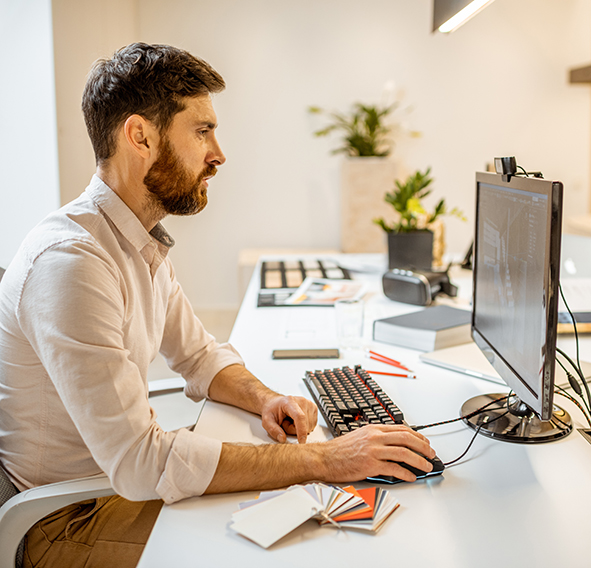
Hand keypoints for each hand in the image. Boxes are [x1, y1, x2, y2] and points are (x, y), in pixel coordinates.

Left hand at [260, 395, 317, 443]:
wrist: (276, 403)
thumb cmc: (272, 410)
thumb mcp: (266, 420)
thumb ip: (273, 430)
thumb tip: (282, 438)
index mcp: (289, 402)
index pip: (299, 416)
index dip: (301, 430)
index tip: (301, 440)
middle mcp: (302, 401)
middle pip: (304, 424)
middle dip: (294, 430)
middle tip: (285, 423)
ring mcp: (309, 404)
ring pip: (309, 426)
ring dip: (299, 429)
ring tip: (291, 421)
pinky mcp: (314, 408)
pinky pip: (312, 425)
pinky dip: (305, 426)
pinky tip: (297, 421)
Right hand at [320, 424, 435, 482]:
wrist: (324, 458)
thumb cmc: (339, 450)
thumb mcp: (359, 436)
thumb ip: (376, 438)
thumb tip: (393, 445)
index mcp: (373, 429)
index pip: (401, 429)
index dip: (417, 436)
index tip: (424, 442)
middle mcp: (375, 437)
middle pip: (406, 438)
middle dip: (423, 446)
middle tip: (431, 454)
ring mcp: (373, 451)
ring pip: (404, 452)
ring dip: (419, 460)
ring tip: (426, 466)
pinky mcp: (370, 465)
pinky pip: (394, 468)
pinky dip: (406, 473)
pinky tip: (411, 477)